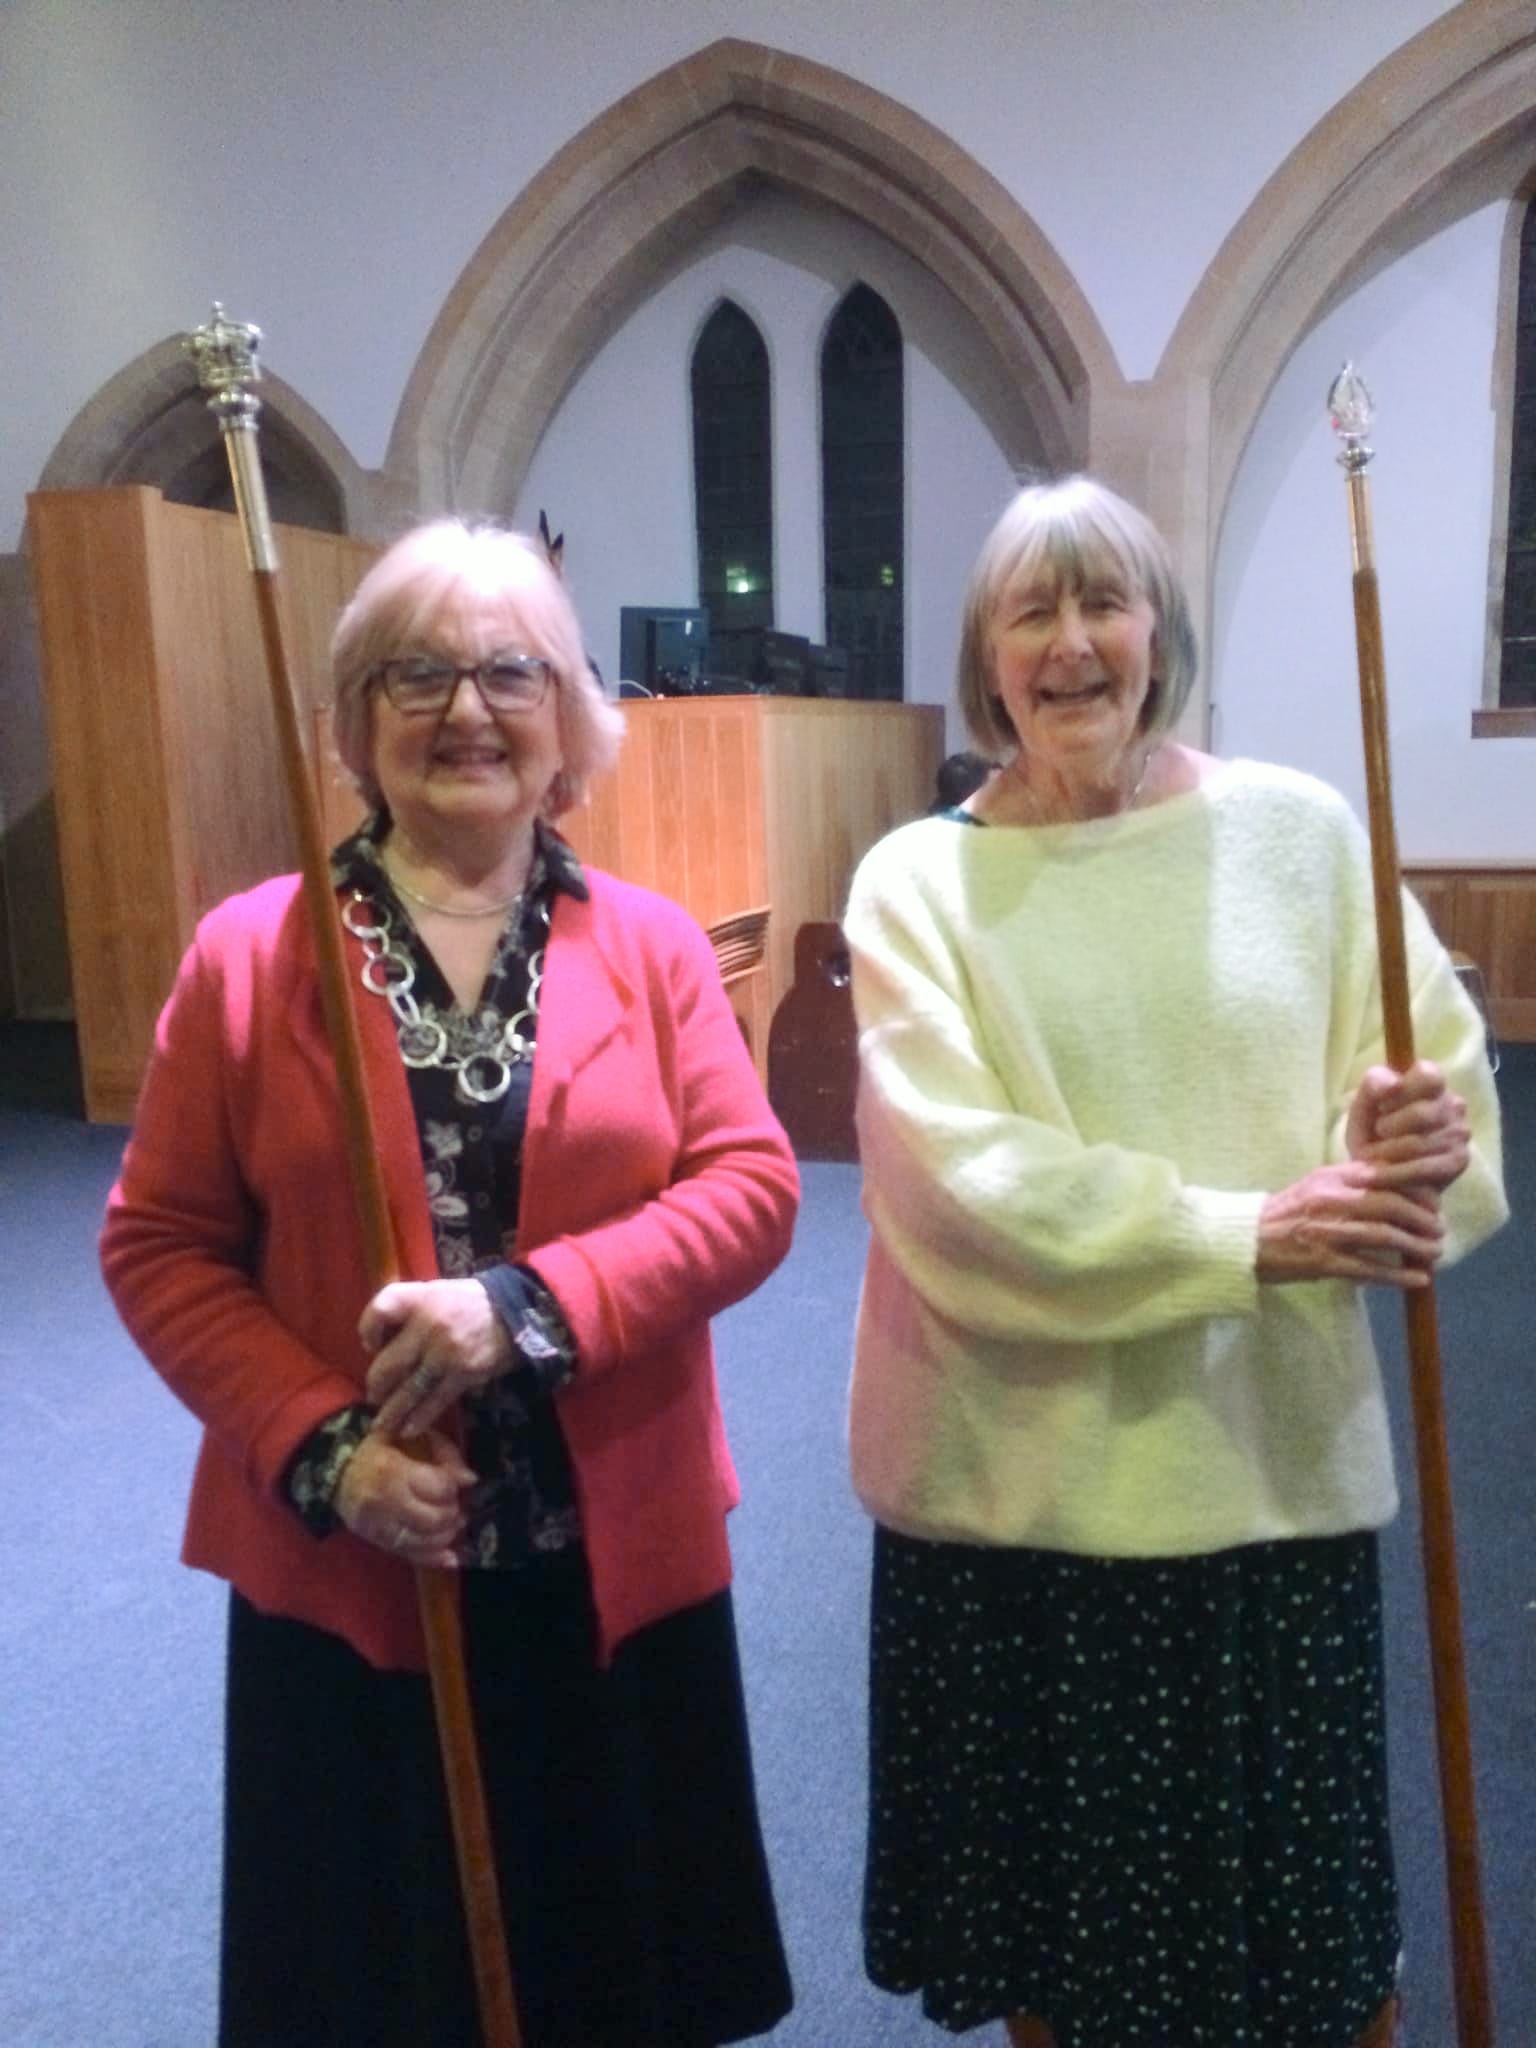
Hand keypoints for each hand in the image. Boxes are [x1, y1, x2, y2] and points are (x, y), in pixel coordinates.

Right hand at [334, 1429, 474, 1567]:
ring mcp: (378, 1526)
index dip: (452, 1487)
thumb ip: (444, 1453)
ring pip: (423, 1542)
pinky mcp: (376, 1542)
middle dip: (452, 1514)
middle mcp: (384, 1502)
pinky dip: (434, 1558)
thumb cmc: (381, 1450)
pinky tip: (450, 1556)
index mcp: (392, 1469)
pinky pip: (409, 1555)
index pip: (437, 1487)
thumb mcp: (410, 1437)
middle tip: (454, 1507)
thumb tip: (470, 1480)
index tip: (453, 1484)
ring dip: (446, 1536)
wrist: (338, 1474)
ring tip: (451, 1524)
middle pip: (433, 1519)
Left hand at [359, 1278, 513, 1440]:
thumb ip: (410, 1307)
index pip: (381, 1309)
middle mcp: (429, 1325)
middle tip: (374, 1395)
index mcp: (421, 1298)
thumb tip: (381, 1338)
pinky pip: (434, 1402)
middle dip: (376, 1385)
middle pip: (388, 1363)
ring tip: (382, 1424)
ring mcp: (446, 1353)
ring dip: (392, 1411)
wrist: (517, 1313)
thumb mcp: (438, 1291)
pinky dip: (419, 1418)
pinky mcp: (464, 1374)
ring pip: (408, 1390)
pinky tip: (409, 1429)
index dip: (368, 1329)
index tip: (370, 1345)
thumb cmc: (471, 1302)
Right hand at [1257, 1160, 1444, 1288]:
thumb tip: (1397, 1182)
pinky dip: (1398, 1276)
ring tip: (1435, 1253)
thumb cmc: (1287, 1214)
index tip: (1434, 1202)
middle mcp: (1330, 1201)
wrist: (1248, 1241)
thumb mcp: (1317, 1186)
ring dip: (1416, 1247)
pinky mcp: (1323, 1262)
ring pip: (1384, 1236)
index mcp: (1331, 1179)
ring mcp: (1326, 1232)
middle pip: (1389, 1205)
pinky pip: (1369, 1269)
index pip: (1383, 1176)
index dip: (1415, 1189)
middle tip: (1439, 1230)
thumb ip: (1353, 1181)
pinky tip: (1418, 1280)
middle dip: (1422, 1219)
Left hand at [1344, 1061, 1470, 1195]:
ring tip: (1367, 1157)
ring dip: (1385, 1153)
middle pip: (1421, 1114)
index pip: (1428, 1075)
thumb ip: (1373, 1084)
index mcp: (1432, 1082)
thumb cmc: (1373, 1130)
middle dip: (1388, 1128)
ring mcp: (1459, 1134)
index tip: (1382, 1105)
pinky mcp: (1457, 1162)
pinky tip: (1373, 1175)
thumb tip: (1392, 1084)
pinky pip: (1424, 1168)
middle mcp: (1453, 1105)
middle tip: (1375, 1134)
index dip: (1401, 1091)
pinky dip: (1393, 1173)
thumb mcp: (1364, 1105)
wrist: (1377, 1169)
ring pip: (1420, 1144)